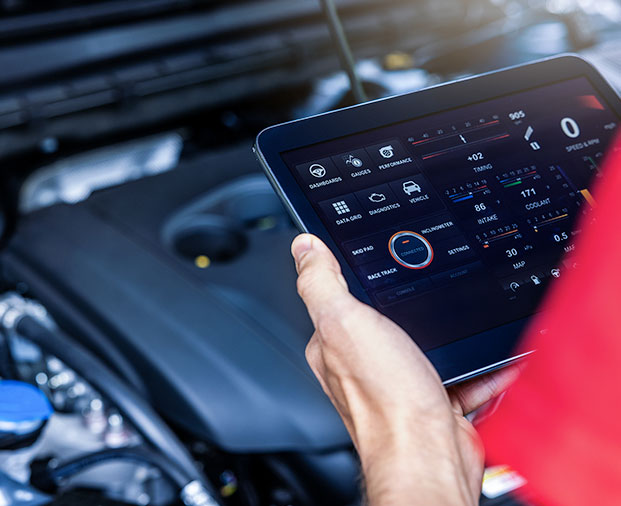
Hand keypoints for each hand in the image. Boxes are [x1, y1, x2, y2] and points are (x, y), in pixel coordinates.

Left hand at [291, 234, 520, 505]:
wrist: (429, 456)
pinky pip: (456, 370)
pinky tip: (484, 355)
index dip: (352, 277)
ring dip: (445, 333)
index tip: (374, 260)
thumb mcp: (344, 322)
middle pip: (384, 319)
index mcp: (333, 343)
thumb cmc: (385, 400)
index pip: (334, 299)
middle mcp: (362, 364)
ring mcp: (398, 382)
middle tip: (429, 287)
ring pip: (423, 343)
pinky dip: (473, 363)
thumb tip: (304, 247)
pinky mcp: (433, 398)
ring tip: (460, 319)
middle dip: (409, 304)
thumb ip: (321, 282)